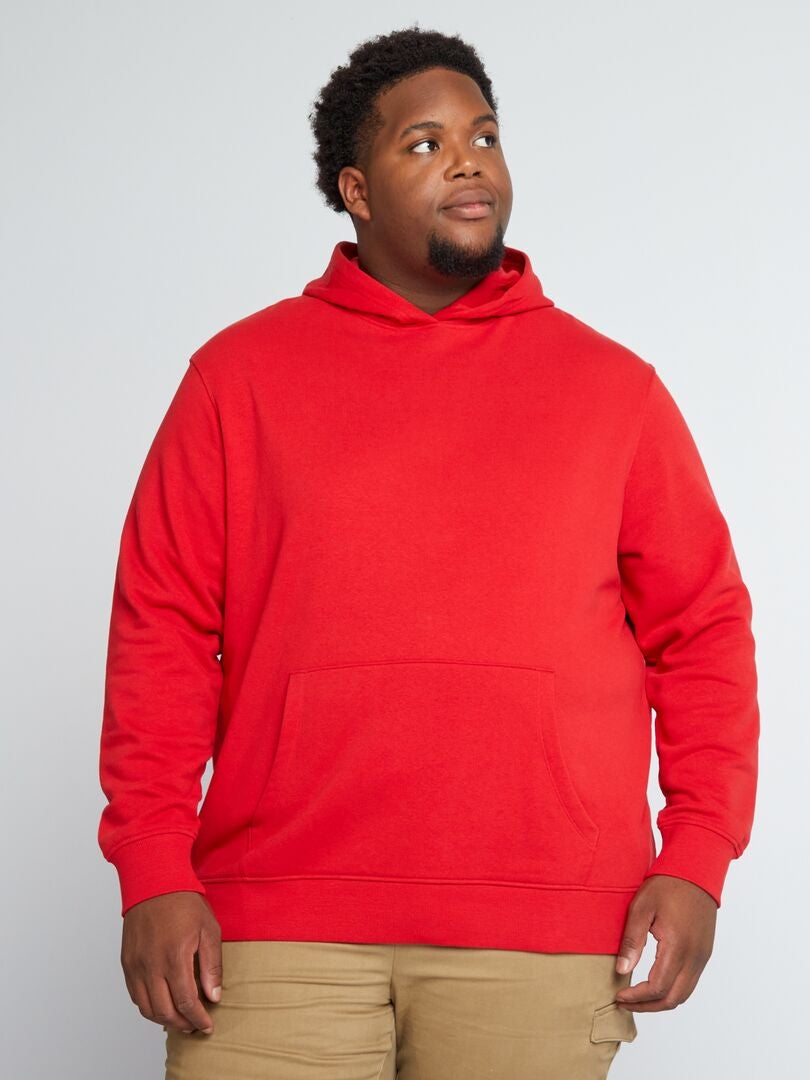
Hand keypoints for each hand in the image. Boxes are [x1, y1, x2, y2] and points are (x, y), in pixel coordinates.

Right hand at [120, 891, 222, 1034]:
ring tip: (181, 1020)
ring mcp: (136, 965)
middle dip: (182, 1024)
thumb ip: (212, 966)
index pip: (186, 1002)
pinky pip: (135, 995)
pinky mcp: (127, 963)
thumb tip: (214, 996)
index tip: (207, 1025)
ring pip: (147, 1008)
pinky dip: (148, 1007)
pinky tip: (162, 1004)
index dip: (198, 1019)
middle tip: (195, 1026)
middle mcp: (151, 966)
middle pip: (164, 1012)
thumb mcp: (209, 929)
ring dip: (164, 1020)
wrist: (154, 882)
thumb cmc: (184, 902)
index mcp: (174, 958)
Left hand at [614, 873, 716, 1012]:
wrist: (695, 871)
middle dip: (647, 1006)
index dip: (637, 997)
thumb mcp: (641, 908)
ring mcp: (702, 957)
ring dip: (661, 1001)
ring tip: (637, 997)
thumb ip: (632, 941)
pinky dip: (672, 991)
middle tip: (625, 1002)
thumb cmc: (667, 885)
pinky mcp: (704, 953)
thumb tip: (621, 970)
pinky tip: (655, 984)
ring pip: (684, 994)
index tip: (619, 995)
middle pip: (673, 999)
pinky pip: (690, 982)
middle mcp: (695, 957)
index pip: (658, 987)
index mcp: (678, 947)